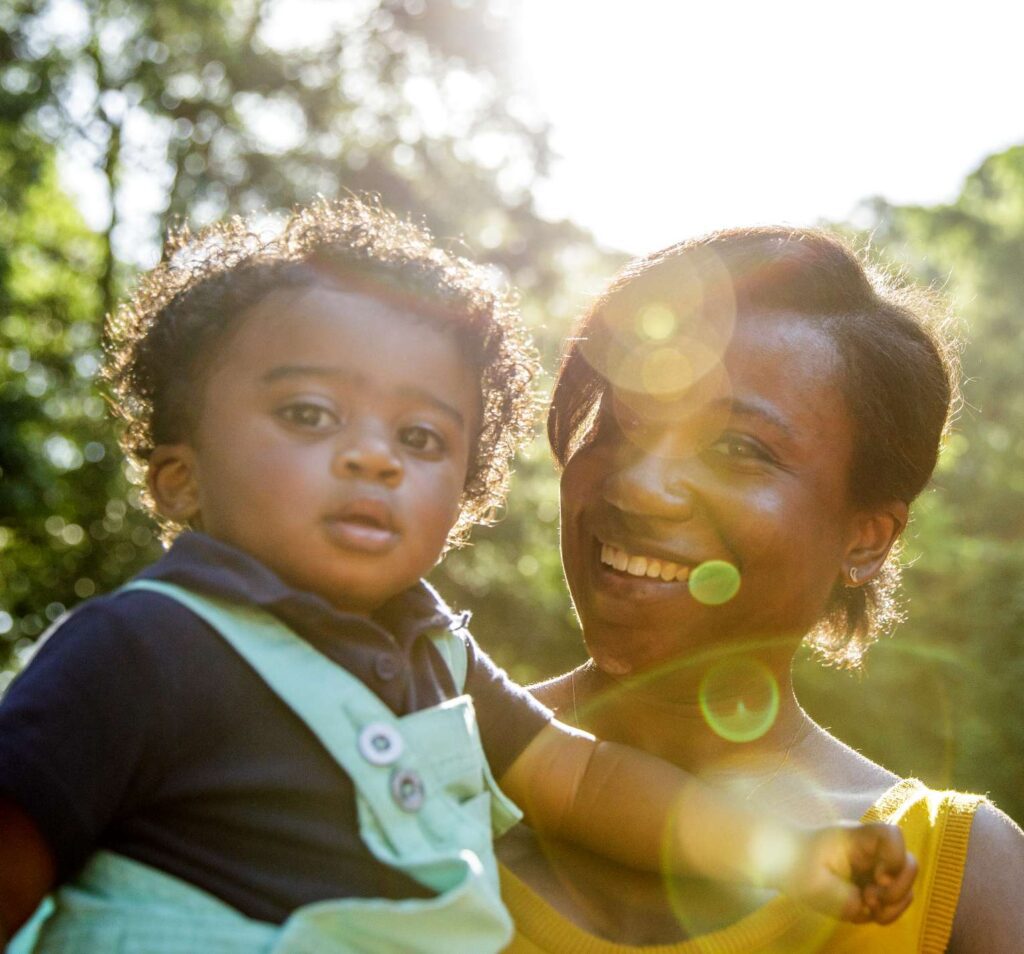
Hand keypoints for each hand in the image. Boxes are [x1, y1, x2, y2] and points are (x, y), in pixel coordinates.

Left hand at [781, 822, 916, 923]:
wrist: (785, 865)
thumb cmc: (795, 864)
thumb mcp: (814, 881)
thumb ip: (845, 896)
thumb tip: (867, 906)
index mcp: (857, 838)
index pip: (892, 835)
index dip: (895, 858)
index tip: (877, 878)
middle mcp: (872, 851)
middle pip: (909, 864)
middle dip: (897, 890)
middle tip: (869, 899)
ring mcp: (875, 868)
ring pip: (907, 886)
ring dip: (893, 905)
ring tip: (867, 907)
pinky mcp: (874, 885)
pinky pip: (896, 901)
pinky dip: (888, 912)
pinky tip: (867, 912)